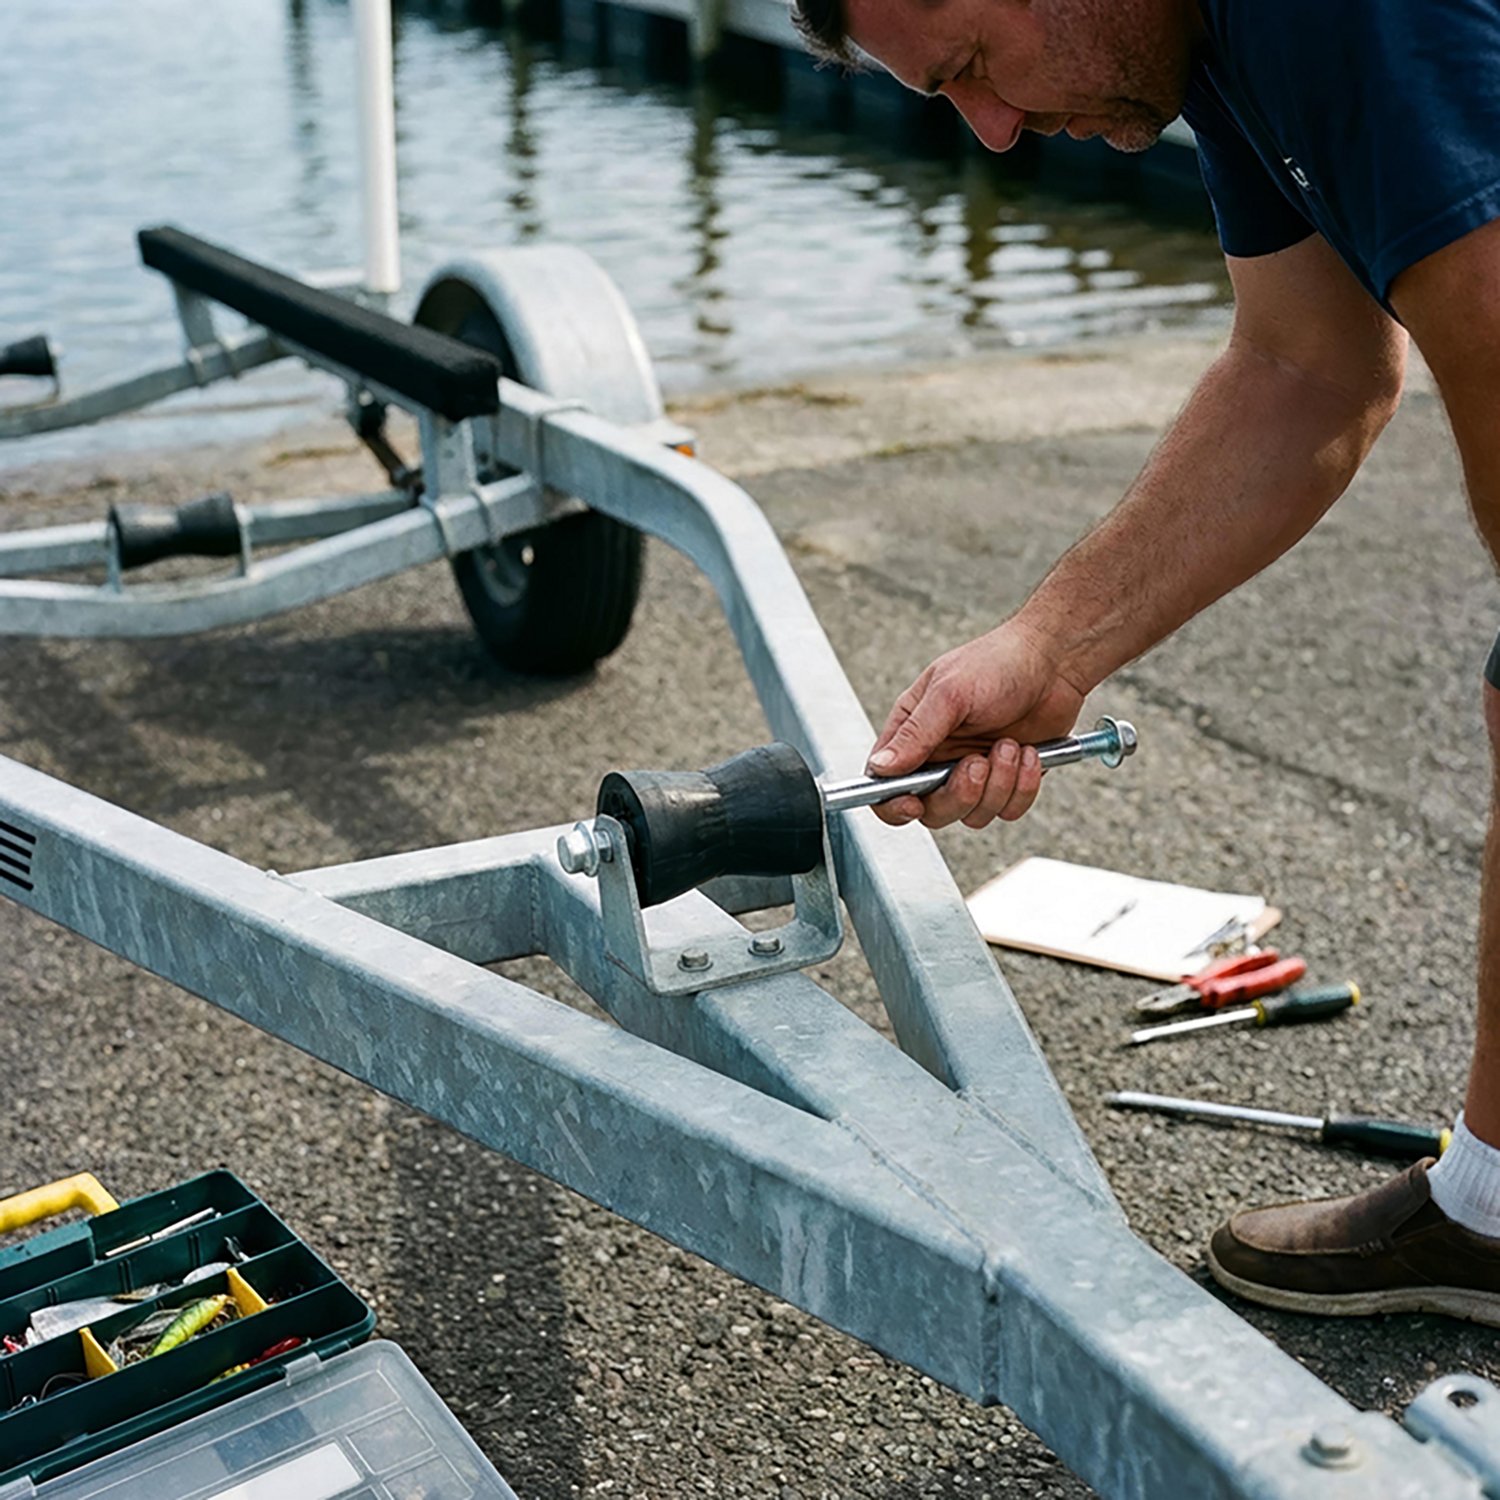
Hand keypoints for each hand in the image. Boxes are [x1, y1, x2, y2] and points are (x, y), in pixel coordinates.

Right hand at [866, 623, 1086, 828]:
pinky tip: (1029, 753)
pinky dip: (1023, 786)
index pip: (885, 784)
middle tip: (977, 763)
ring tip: (1009, 746)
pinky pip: (1008, 809)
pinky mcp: (1008, 780)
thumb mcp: (948, 693)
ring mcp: (974, 772)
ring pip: (973, 814)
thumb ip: (914, 734)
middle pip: (932, 810)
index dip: (893, 804)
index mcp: (913, 734)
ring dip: (998, 784)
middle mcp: (940, 758)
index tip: (913, 804)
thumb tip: (881, 767)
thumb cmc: (998, 662)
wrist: (1053, 662)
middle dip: (959, 794)